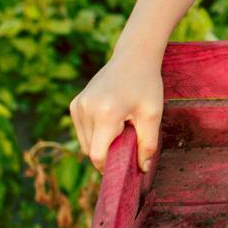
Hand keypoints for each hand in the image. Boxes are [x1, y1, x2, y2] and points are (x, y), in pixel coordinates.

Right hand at [69, 50, 164, 173]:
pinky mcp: (75, 104)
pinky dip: (95, 133)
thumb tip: (143, 169)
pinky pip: (82, 131)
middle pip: (90, 150)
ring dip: (101, 144)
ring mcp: (78, 105)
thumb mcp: (153, 114)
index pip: (98, 155)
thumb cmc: (147, 85)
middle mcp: (86, 109)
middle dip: (108, 154)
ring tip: (121, 128)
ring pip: (84, 142)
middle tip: (128, 143)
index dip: (110, 166)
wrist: (133, 57)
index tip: (126, 166)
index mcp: (106, 113)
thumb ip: (148, 144)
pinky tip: (111, 120)